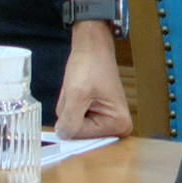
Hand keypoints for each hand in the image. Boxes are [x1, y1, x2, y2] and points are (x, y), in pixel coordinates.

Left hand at [52, 23, 131, 139]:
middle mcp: (117, 125)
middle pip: (80, 132)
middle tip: (78, 91)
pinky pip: (76, 116)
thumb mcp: (76, 93)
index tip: (78, 99)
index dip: (72, 118)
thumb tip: (62, 136)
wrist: (92, 46)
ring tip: (79, 89)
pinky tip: (79, 90)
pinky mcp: (98, 113)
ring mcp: (107, 120)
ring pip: (75, 124)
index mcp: (119, 124)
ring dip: (70, 107)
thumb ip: (70, 120)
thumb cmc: (90, 64)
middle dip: (71, 113)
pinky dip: (71, 104)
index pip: (83, 136)